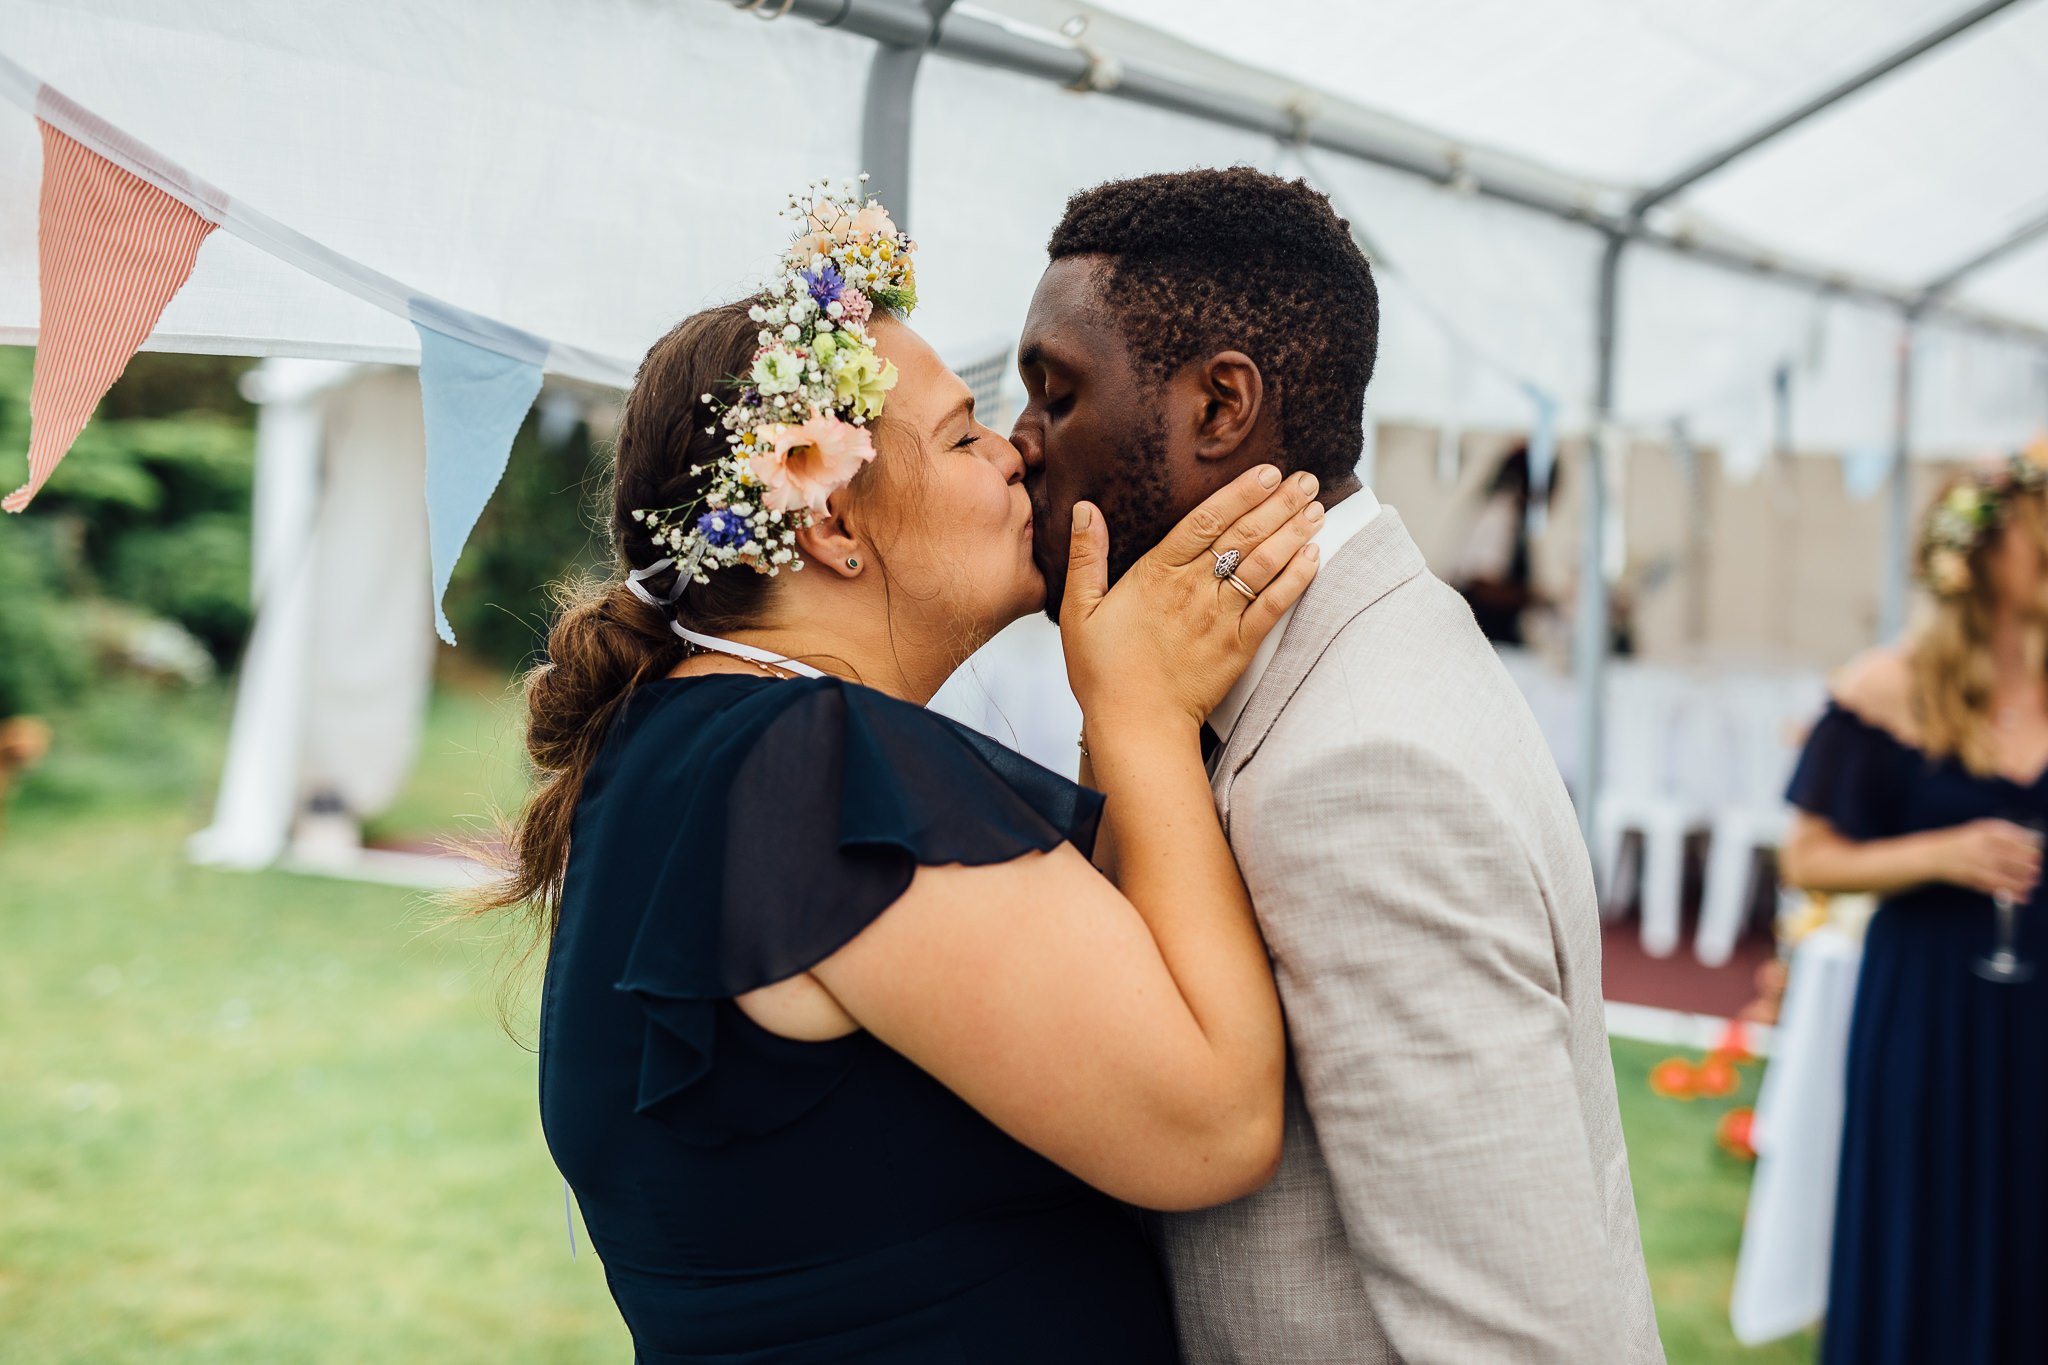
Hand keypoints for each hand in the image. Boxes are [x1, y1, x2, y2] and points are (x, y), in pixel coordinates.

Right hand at [1060, 465, 1322, 730]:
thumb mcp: (1078, 611)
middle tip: (1305, 479)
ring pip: (1264, 565)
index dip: (1239, 493)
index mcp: (1156, 574)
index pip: (1205, 521)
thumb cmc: (1103, 671)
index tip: (1266, 472)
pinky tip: (1314, 557)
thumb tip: (1084, 510)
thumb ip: (1085, 557)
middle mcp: (1193, 590)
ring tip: (1315, 507)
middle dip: (1277, 504)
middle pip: (1243, 536)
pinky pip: (1273, 606)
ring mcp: (1220, 618)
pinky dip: (1296, 579)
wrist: (1135, 726)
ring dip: (1293, 534)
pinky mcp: (1239, 647)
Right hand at [1938, 819, 2043, 900]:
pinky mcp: (1971, 878)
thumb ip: (2004, 833)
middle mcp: (1979, 846)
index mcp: (1983, 831)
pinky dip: (2009, 893)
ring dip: (2020, 882)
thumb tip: (2031, 841)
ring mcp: (1974, 862)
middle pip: (2009, 857)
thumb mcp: (1980, 830)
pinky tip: (2021, 897)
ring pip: (2003, 874)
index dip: (2026, 848)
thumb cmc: (1961, 842)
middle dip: (2026, 866)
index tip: (2037, 854)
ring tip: (2031, 884)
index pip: (2011, 839)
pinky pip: (1994, 886)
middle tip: (2036, 871)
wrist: (1933, 855)